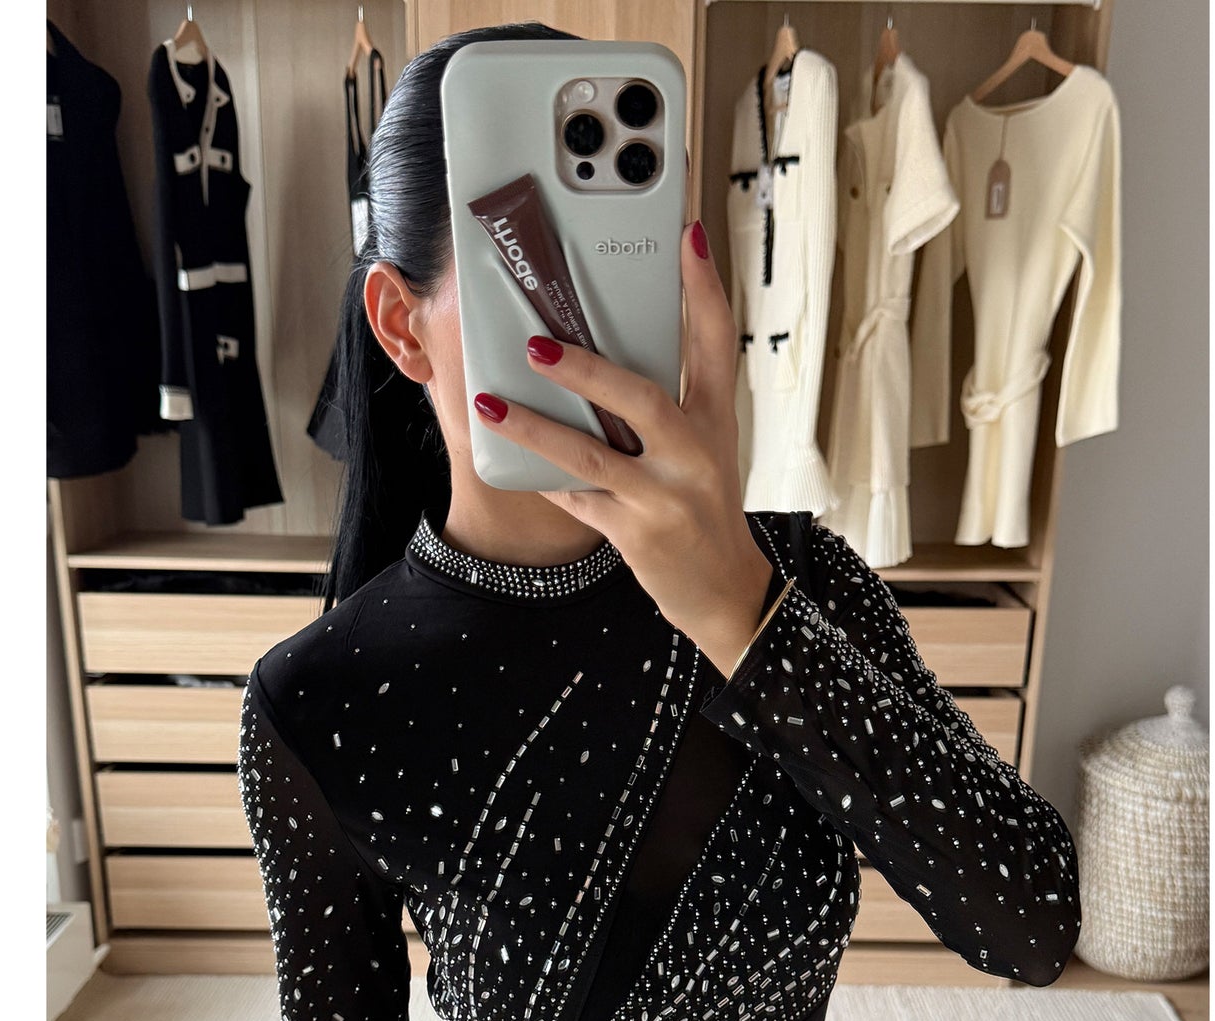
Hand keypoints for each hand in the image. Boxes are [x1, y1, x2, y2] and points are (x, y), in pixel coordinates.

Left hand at [470, 218, 775, 678]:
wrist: (723, 589)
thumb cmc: (701, 507)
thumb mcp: (702, 449)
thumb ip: (665, 404)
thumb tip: (599, 356)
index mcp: (715, 421)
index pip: (717, 343)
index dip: (703, 290)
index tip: (686, 237)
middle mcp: (694, 454)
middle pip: (642, 399)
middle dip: (587, 370)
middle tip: (538, 345)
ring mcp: (664, 497)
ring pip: (592, 455)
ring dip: (536, 428)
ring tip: (491, 403)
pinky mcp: (636, 534)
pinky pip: (577, 500)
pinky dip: (543, 478)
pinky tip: (509, 458)